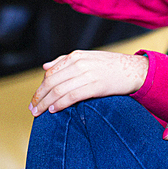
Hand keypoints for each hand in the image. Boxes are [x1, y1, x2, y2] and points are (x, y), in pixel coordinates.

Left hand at [29, 51, 149, 115]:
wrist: (135, 70)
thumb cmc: (111, 66)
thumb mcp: (88, 58)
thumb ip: (65, 61)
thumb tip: (45, 67)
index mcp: (76, 56)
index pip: (50, 72)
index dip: (40, 87)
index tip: (35, 99)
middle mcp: (80, 63)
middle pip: (51, 81)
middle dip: (39, 96)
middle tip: (32, 109)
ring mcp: (88, 74)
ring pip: (59, 90)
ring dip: (46, 103)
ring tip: (39, 113)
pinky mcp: (96, 86)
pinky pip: (71, 96)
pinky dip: (60, 104)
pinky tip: (54, 110)